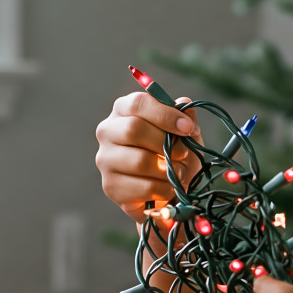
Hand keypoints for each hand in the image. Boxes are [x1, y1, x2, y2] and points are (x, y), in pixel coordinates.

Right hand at [94, 91, 203, 224]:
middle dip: (166, 143)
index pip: (137, 103)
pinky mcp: (111, 186)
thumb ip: (185, 116)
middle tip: (183, 153)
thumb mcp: (184, 132)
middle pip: (133, 129)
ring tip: (179, 171)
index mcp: (123, 110)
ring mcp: (105, 160)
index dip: (165, 114)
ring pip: (140, 161)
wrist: (169, 189)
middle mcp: (107, 132)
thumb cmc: (174, 154)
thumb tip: (184, 103)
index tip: (187, 128)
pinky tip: (170, 187)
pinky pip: (144, 187)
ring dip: (168, 169)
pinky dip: (165, 188)